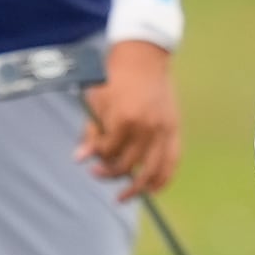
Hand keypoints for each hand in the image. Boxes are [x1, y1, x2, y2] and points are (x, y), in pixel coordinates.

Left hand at [78, 39, 180, 198]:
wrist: (142, 58)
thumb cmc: (114, 77)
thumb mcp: (96, 102)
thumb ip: (91, 132)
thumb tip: (80, 159)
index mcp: (124, 119)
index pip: (109, 152)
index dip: (98, 157)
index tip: (91, 157)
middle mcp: (146, 127)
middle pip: (128, 165)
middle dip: (111, 173)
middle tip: (98, 174)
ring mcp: (163, 129)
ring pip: (152, 171)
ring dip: (137, 188)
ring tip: (123, 196)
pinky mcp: (174, 129)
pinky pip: (172, 162)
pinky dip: (163, 180)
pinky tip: (152, 190)